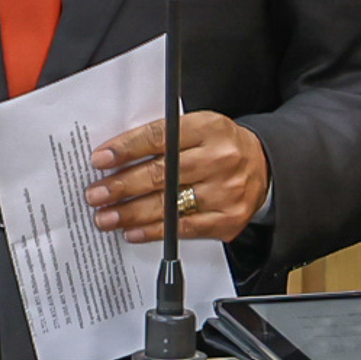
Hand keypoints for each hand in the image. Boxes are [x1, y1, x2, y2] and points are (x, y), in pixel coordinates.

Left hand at [83, 112, 269, 242]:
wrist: (264, 166)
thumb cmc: (220, 145)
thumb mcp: (197, 128)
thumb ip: (164, 138)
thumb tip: (116, 157)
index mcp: (208, 128)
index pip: (160, 137)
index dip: (127, 149)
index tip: (101, 159)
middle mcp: (219, 159)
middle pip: (162, 174)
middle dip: (122, 186)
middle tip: (96, 194)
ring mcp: (225, 191)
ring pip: (169, 205)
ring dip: (131, 213)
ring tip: (106, 217)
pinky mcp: (228, 219)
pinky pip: (184, 228)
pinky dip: (154, 231)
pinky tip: (133, 231)